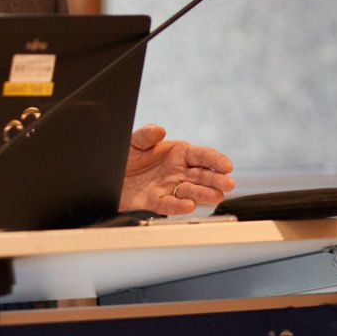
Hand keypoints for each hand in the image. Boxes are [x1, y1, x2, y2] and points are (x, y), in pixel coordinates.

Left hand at [119, 124, 234, 215]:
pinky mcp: (156, 202)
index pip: (202, 156)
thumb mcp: (134, 141)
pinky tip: (188, 205)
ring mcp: (169, 188)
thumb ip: (146, 135)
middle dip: (217, 180)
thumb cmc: (126, 156)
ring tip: (216, 195)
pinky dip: (179, 206)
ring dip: (204, 194)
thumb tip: (159, 130)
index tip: (227, 166)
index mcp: (178, 154)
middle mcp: (178, 172)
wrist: (108, 174)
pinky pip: (170, 205)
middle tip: (227, 183)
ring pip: (192, 192)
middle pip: (203, 176)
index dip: (216, 160)